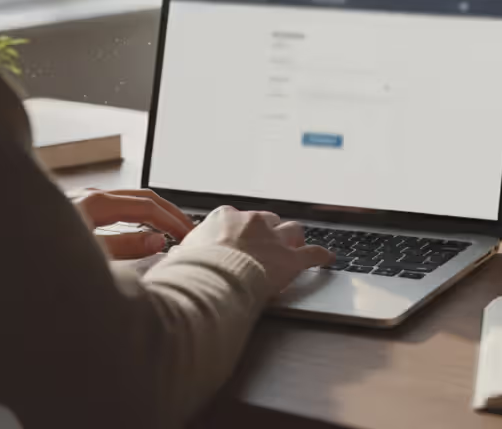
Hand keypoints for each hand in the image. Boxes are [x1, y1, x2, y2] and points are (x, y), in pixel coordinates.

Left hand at [73, 188, 194, 259]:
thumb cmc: (43, 254)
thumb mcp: (88, 254)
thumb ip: (125, 246)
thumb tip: (158, 240)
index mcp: (95, 203)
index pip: (147, 207)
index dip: (171, 221)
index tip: (188, 236)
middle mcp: (90, 195)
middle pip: (142, 196)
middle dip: (169, 212)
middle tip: (188, 230)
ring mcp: (81, 199)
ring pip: (128, 199)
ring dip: (153, 211)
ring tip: (170, 228)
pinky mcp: (75, 208)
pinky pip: (114, 205)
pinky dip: (135, 214)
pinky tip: (137, 228)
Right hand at [186, 206, 334, 294]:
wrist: (210, 283)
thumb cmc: (190, 273)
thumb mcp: (177, 259)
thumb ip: (182, 257)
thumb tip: (172, 263)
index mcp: (224, 218)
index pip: (236, 218)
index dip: (240, 231)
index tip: (239, 238)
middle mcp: (252, 222)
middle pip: (268, 221)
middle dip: (269, 233)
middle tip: (267, 246)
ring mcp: (273, 239)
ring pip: (292, 231)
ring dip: (294, 239)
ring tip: (295, 246)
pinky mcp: (290, 259)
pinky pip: (313, 254)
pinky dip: (322, 256)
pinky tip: (328, 259)